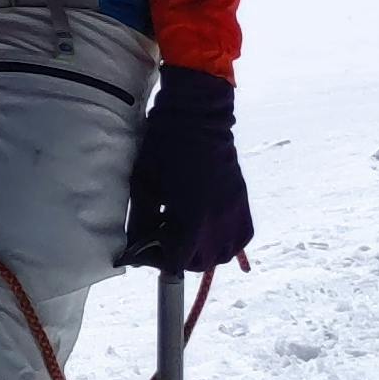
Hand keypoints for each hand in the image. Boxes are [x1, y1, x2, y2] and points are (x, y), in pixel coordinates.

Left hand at [120, 63, 251, 270]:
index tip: (142, 250)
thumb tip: (135, 247)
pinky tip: (209, 232)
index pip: (176, 262)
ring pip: (223, 255)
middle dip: (178, 258)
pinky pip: (240, 239)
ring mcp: (235, 213)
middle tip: (161, 242)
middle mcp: (219, 222)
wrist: (198, 117)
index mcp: (192, 218)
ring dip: (203, 254)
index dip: (155, 261)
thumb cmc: (165, 147)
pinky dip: (226, 242)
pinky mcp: (243, 203)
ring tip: (185, 237)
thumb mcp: (144, 185)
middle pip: (200, 263)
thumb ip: (141, 221)